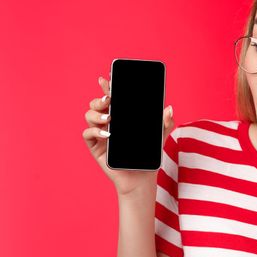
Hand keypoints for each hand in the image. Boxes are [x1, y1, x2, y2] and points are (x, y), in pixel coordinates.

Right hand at [82, 76, 174, 195]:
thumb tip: (169, 108)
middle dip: (100, 98)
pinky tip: (107, 133)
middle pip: (97, 104)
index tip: (107, 78)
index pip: (112, 98)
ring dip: (96, 113)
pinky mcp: (96, 148)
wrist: (142, 178)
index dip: (107, 87)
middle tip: (110, 99)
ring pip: (89, 115)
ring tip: (109, 117)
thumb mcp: (160, 136)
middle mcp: (108, 123)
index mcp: (121, 117)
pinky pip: (87, 134)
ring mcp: (100, 135)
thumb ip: (165, 122)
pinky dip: (95, 131)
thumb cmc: (149, 156)